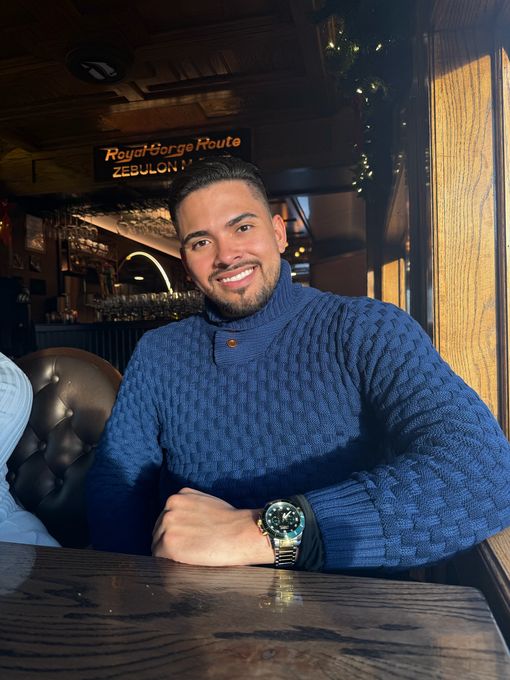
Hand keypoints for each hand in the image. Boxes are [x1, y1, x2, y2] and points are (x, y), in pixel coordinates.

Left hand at [151, 488, 273, 565]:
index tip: (185, 539)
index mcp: (178, 497)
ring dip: (168, 553)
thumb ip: (188, 508)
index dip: (175, 531)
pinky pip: (159, 558)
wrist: (241, 533)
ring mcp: (167, 526)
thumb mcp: (205, 502)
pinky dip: (169, 563)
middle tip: (189, 550)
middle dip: (170, 541)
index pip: (166, 518)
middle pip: (159, 530)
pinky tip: (185, 562)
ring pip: (157, 544)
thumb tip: (181, 523)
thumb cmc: (230, 521)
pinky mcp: (168, 545)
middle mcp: (168, 508)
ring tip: (188, 557)